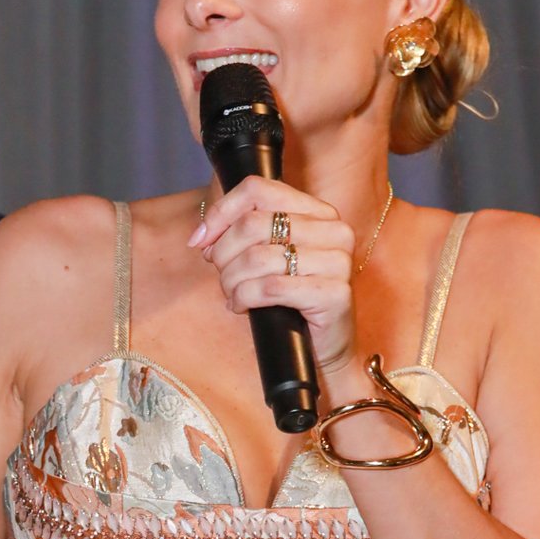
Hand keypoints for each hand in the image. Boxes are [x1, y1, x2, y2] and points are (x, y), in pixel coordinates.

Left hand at [191, 176, 356, 371]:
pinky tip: (241, 307)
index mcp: (319, 212)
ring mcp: (338, 262)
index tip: (201, 241)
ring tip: (232, 295)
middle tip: (223, 276)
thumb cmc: (289, 301)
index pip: (258, 189)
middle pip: (252, 224)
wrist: (322, 349)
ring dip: (232, 281)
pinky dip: (244, 298)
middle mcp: (334, 230)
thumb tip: (201, 236)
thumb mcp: (265, 256)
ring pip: (257, 257)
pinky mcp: (334, 294)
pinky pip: (269, 287)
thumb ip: (240, 234)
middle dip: (223, 254)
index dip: (221, 213)